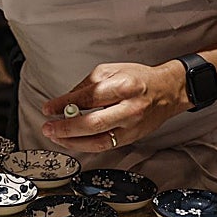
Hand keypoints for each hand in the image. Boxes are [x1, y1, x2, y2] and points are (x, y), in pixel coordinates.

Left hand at [40, 61, 186, 151]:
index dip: (64, 104)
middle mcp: (129, 109)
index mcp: (124, 87)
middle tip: (48, 127)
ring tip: (56, 137)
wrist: (167, 91)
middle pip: (93, 124)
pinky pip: (105, 146)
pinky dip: (85, 145)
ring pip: (98, 141)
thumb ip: (86, 85)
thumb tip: (65, 102)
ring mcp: (132, 127)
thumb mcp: (110, 70)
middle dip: (66, 128)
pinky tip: (72, 141)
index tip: (48, 108)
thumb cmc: (138, 79)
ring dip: (73, 142)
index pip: (89, 98)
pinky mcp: (131, 138)